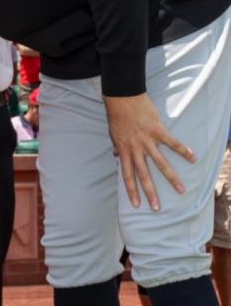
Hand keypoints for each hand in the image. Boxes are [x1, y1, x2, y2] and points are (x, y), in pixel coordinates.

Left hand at [105, 93, 195, 210]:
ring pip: (161, 163)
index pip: (127, 175)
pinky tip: (193, 158)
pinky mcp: (158, 130)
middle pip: (144, 174)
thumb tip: (116, 157)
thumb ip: (117, 146)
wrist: (122, 97)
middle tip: (157, 208)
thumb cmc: (116, 114)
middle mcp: (135, 149)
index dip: (131, 190)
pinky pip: (172, 143)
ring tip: (181, 189)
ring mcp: (147, 140)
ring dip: (171, 178)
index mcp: (124, 150)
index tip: (136, 205)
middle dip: (150, 192)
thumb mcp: (113, 133)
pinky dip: (183, 150)